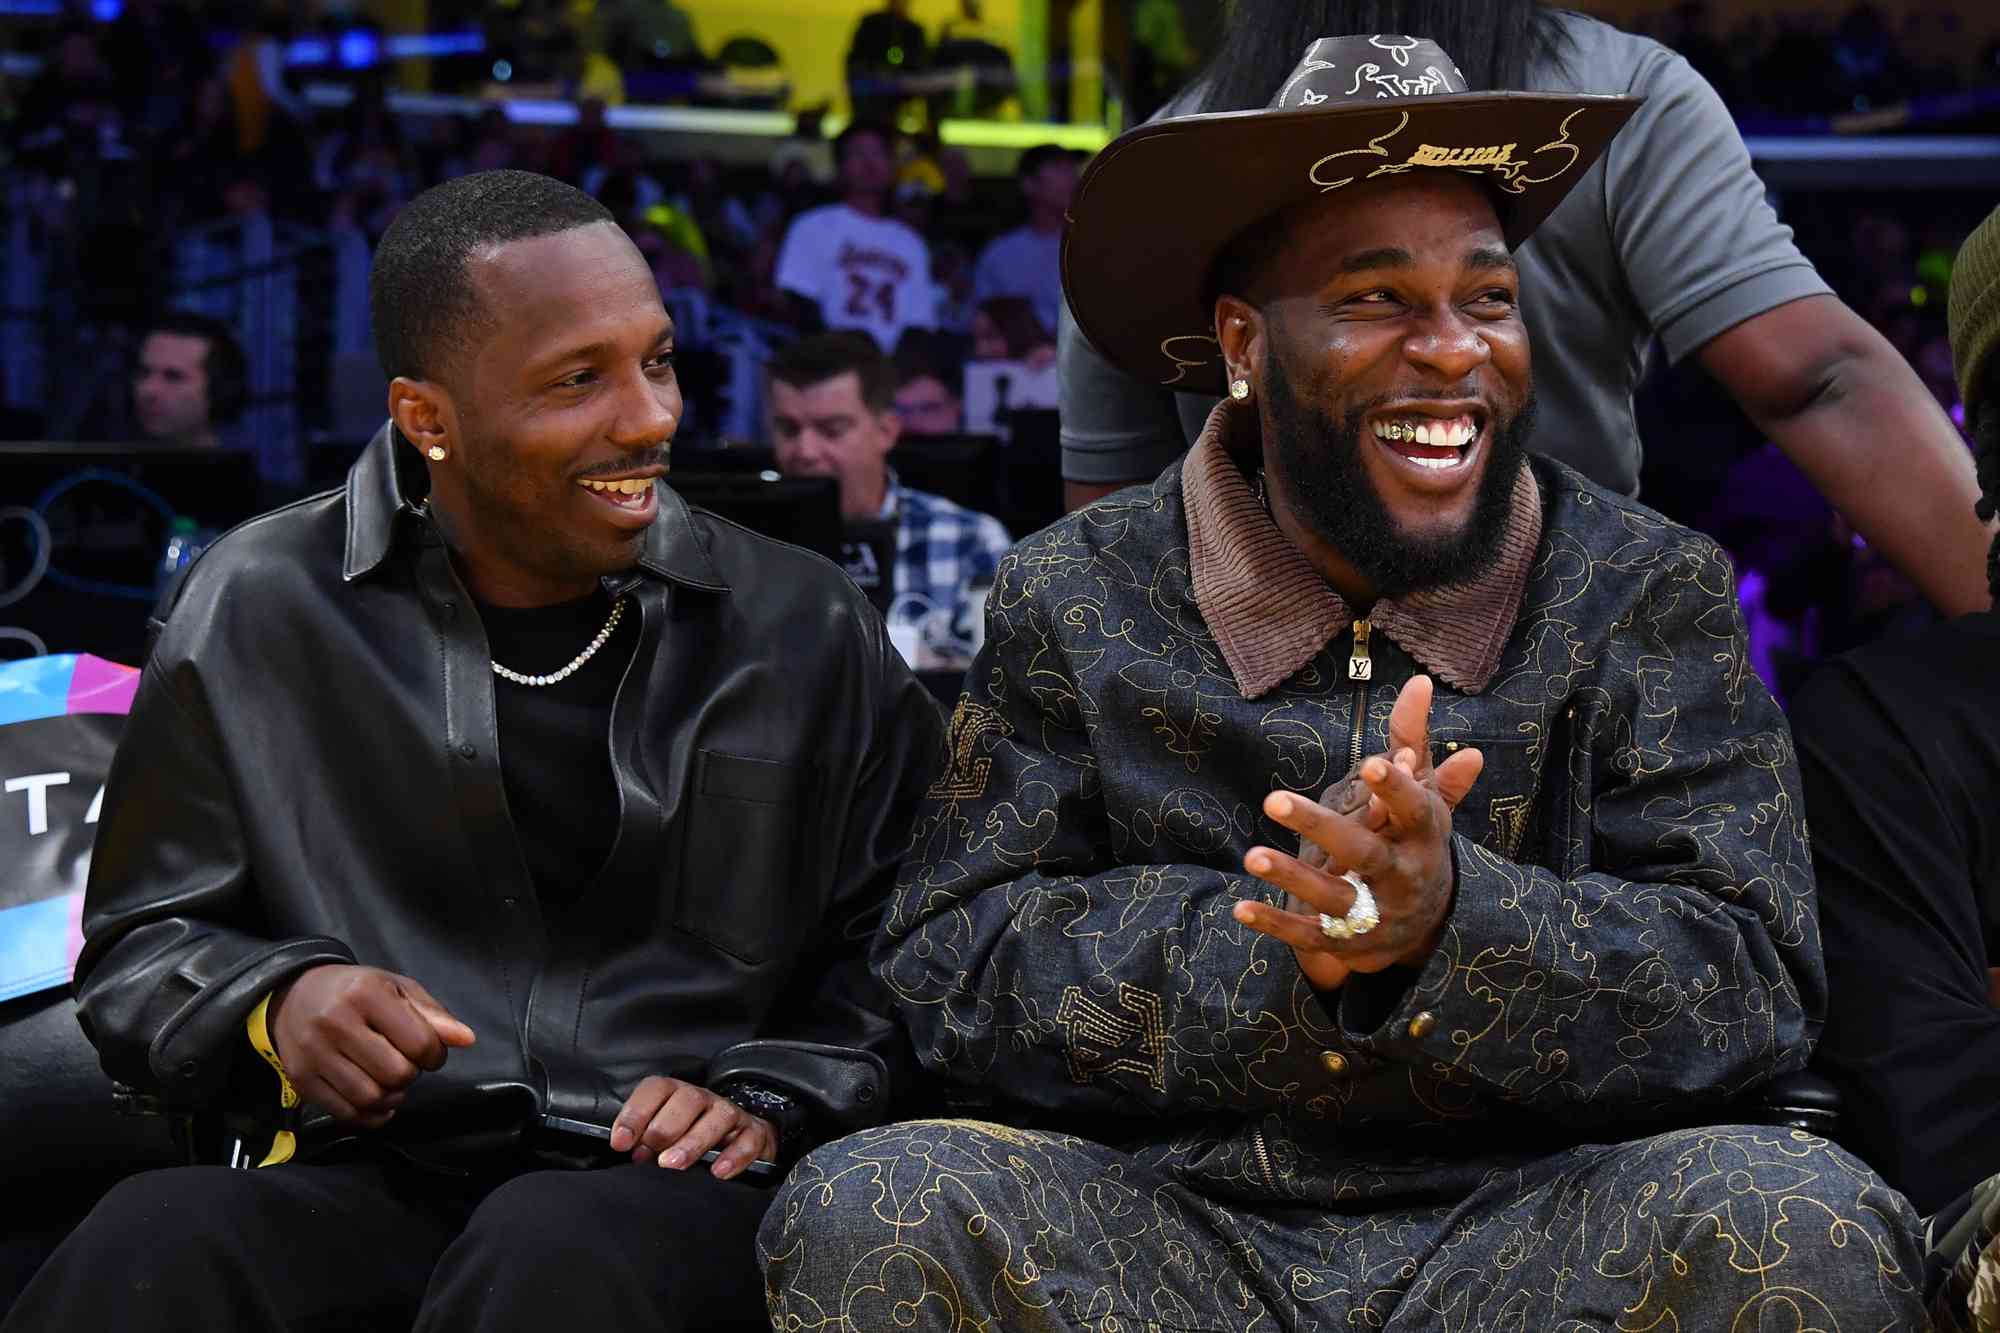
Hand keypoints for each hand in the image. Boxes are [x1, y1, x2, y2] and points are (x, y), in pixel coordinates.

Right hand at [269, 964, 476, 1127]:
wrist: (295, 994)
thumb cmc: (357, 991)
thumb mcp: (397, 989)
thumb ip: (433, 1015)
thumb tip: (466, 1039)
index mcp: (366, 994)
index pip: (419, 1043)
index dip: (435, 1055)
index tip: (430, 1053)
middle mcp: (336, 1023)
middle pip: (396, 1074)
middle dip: (411, 1075)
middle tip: (406, 1064)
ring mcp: (314, 1053)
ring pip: (370, 1098)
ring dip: (392, 1098)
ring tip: (391, 1081)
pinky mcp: (301, 1079)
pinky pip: (345, 1113)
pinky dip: (370, 1116)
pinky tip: (377, 1101)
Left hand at [609, 1077, 776, 1180]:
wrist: (737, 1140)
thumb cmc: (689, 1139)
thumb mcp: (663, 1136)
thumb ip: (644, 1141)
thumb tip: (626, 1152)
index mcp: (675, 1094)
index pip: (655, 1089)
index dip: (635, 1113)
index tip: (621, 1142)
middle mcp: (703, 1099)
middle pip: (688, 1100)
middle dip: (665, 1127)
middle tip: (651, 1154)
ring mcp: (731, 1114)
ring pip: (718, 1117)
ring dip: (694, 1141)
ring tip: (674, 1164)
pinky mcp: (754, 1133)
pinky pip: (748, 1139)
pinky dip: (734, 1155)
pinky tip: (718, 1172)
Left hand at [1232, 676, 1482, 988]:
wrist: (1427, 925)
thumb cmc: (1415, 839)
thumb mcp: (1422, 793)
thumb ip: (1414, 740)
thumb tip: (1419, 681)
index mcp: (1424, 837)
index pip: (1414, 810)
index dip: (1394, 789)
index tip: (1368, 763)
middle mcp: (1402, 877)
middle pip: (1363, 853)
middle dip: (1321, 827)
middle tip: (1272, 798)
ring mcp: (1374, 913)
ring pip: (1333, 898)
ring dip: (1292, 878)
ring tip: (1252, 856)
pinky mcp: (1346, 941)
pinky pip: (1309, 935)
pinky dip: (1276, 924)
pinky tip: (1240, 908)